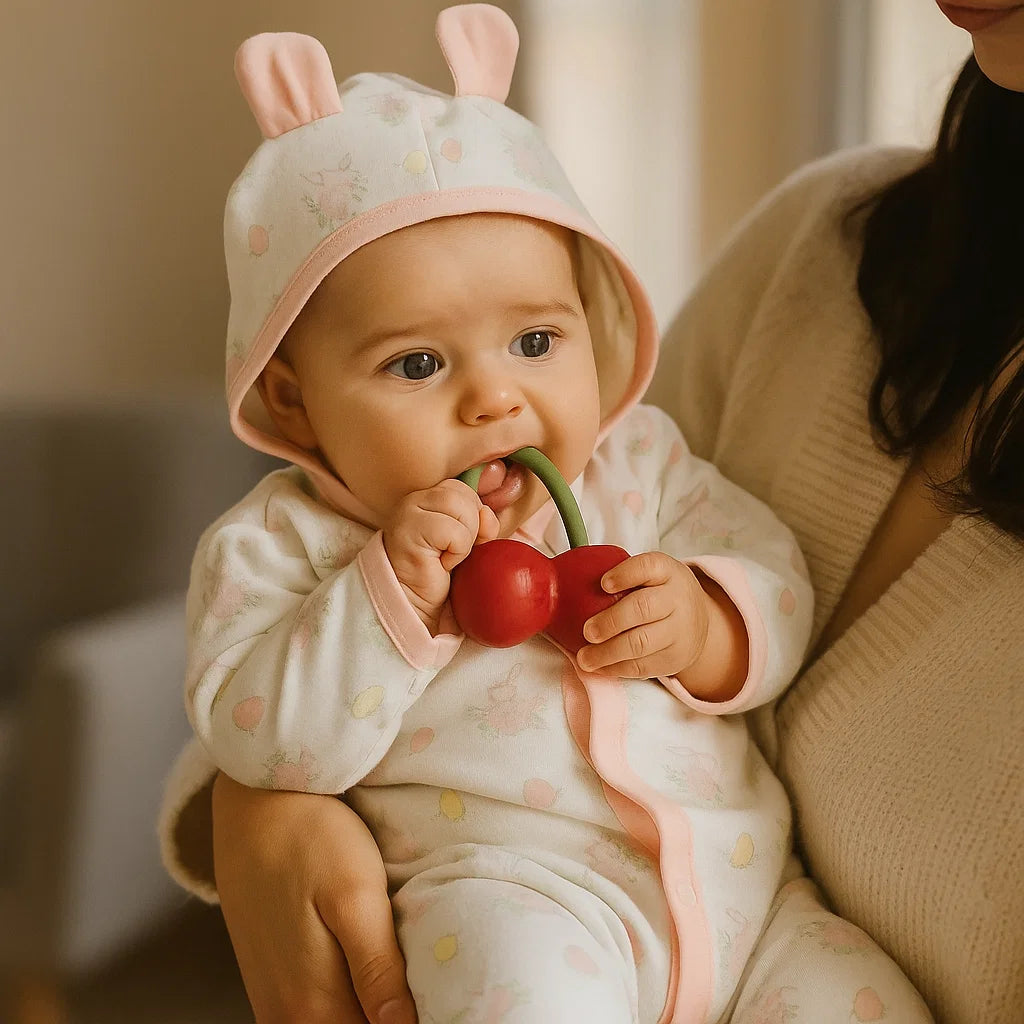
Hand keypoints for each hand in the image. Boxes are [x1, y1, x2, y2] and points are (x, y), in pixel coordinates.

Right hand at [212, 773, 416, 1023]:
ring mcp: (273, 999)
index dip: (413, 1020)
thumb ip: (377, 970)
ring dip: (371, 1011)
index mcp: (313, 1005)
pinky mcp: (270, 979)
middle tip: (434, 988)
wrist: (255, 801)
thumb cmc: (311, 838)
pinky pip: (313, 1012)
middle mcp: (288, 1015)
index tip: (445, 1002)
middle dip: (396, 1016)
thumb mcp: (356, 896)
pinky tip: (370, 977)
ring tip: (407, 982)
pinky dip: (346, 1003)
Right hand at [382, 479, 498, 631]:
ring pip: (461, 507)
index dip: (474, 514)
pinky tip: (441, 564)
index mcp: (426, 498)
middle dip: (473, 526)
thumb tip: (487, 513)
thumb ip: (480, 524)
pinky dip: (458, 551)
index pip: (463, 489)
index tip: (462, 541)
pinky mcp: (409, 532)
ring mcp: (409, 513)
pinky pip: (454, 531)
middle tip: (455, 551)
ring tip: (448, 556)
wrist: (413, 602)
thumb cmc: (437, 572)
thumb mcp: (467, 542)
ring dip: (466, 538)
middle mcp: (414, 500)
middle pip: (464, 495)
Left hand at [574, 553, 748, 701]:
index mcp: (666, 571)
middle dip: (611, 622)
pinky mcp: (674, 658)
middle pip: (643, 609)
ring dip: (608, 653)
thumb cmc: (659, 593)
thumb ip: (621, 576)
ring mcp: (679, 631)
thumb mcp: (650, 574)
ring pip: (642, 644)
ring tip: (585, 658)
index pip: (648, 567)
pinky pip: (643, 666)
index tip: (603, 584)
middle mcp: (677, 598)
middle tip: (587, 631)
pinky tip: (599, 667)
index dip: (625, 574)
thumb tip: (569, 583)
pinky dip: (616, 669)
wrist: (699, 621)